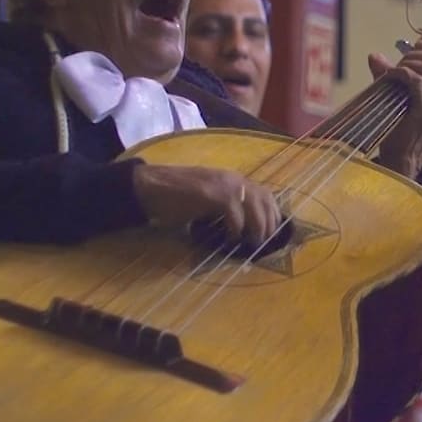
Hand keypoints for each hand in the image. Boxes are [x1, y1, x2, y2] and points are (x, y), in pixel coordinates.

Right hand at [131, 164, 280, 244]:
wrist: (149, 186)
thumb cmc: (176, 195)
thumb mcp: (208, 200)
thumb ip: (226, 208)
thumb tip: (243, 228)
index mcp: (233, 179)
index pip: (265, 193)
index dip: (272, 213)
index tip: (272, 230)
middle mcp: (233, 179)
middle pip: (265, 199)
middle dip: (269, 222)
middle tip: (263, 241)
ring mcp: (224, 184)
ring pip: (255, 205)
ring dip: (257, 226)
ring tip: (252, 242)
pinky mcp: (212, 193)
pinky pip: (234, 213)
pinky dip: (236, 228)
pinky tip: (231, 238)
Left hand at [367, 40, 421, 178]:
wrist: (401, 156)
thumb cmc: (400, 127)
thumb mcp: (400, 95)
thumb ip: (392, 74)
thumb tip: (375, 56)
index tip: (413, 48)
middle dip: (415, 54)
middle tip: (397, 65)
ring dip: (406, 64)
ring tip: (392, 73)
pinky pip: (416, 80)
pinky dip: (400, 73)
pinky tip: (389, 77)